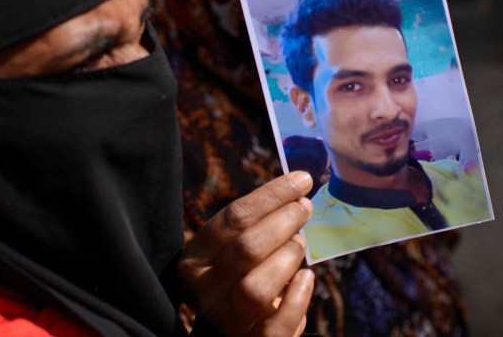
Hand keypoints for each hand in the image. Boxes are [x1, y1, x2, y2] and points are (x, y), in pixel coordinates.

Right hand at [180, 171, 315, 335]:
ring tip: (300, 244)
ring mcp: (227, 319)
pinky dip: (298, 297)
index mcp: (195, 259)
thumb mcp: (237, 248)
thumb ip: (258, 221)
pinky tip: (307, 277)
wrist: (237, 331)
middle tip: (305, 208)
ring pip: (257, 287)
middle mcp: (205, 290)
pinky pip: (278, 323)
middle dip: (284, 221)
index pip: (232, 219)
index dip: (271, 196)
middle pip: (247, 248)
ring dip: (288, 257)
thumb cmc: (244, 276)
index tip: (301, 180)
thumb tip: (298, 185)